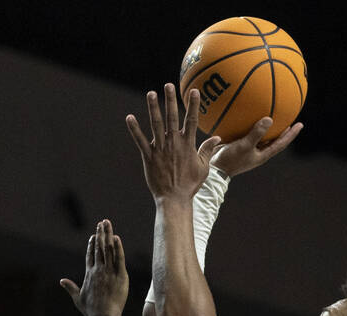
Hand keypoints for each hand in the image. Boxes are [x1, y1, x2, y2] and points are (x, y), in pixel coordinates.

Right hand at [61, 219, 127, 315]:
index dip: (91, 244)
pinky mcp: (120, 275)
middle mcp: (98, 270)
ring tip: (107, 224)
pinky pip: (119, 258)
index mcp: (89, 274)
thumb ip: (70, 288)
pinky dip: (118, 247)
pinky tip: (116, 237)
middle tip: (102, 223)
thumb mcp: (78, 298)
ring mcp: (109, 271)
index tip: (93, 236)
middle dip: (100, 234)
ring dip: (108, 235)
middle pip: (99, 248)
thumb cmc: (91, 311)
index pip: (90, 255)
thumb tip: (61, 281)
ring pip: (108, 249)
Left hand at [126, 83, 220, 201]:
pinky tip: (129, 118)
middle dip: (170, 100)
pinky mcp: (148, 157)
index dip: (193, 105)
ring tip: (151, 94)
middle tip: (168, 85)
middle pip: (172, 117)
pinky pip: (140, 141)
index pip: (191, 121)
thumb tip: (217, 137)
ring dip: (153, 108)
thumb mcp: (203, 167)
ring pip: (155, 125)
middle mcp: (173, 144)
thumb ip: (207, 150)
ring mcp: (160, 150)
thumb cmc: (189, 185)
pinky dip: (134, 130)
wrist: (174, 199)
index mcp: (188, 145)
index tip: (194, 91)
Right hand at [209, 117, 302, 176]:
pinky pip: (248, 133)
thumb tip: (270, 119)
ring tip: (272, 115)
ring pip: (262, 137)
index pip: (281, 143)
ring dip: (267, 127)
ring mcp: (248, 149)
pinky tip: (248, 115)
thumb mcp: (244, 146)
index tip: (300, 124)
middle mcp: (257, 152)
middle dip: (282, 130)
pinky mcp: (239, 145)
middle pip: (274, 140)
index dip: (291, 134)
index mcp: (262, 155)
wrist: (214, 169)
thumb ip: (257, 133)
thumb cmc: (231, 160)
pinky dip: (251, 125)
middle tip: (290, 118)